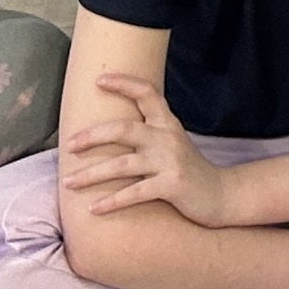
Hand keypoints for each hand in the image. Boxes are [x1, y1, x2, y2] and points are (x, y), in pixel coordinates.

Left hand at [62, 71, 228, 220]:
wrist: (220, 194)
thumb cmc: (186, 169)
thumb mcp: (171, 143)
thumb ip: (148, 133)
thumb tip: (107, 130)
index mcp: (167, 123)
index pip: (147, 93)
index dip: (124, 83)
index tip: (99, 80)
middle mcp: (168, 138)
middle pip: (124, 129)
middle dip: (93, 136)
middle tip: (69, 145)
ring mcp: (169, 161)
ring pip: (123, 164)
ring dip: (92, 174)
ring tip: (68, 183)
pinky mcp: (171, 185)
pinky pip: (135, 192)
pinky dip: (112, 201)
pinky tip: (93, 208)